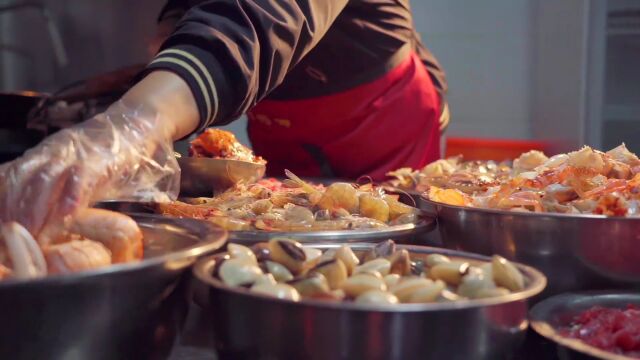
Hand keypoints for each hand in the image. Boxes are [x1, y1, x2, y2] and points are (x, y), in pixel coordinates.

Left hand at [0, 101, 179, 243]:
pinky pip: (81, 176)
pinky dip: (72, 195)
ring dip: (36, 208)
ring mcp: (75, 154)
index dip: (2, 200)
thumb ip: (54, 189)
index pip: (8, 176)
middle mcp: (52, 152)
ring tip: (34, 232)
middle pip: (21, 180)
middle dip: (14, 209)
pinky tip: (68, 214)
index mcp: (42, 155)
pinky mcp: (100, 159)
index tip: (1, 226)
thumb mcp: (71, 168)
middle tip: (13, 235)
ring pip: (45, 179)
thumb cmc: (104, 152)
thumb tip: (41, 221)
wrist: (135, 123)